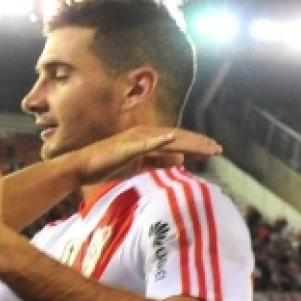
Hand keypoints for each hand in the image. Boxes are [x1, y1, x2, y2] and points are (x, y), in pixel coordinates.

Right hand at [77, 127, 221, 184]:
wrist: (82, 166)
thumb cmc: (107, 166)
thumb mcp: (140, 165)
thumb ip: (158, 161)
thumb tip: (180, 159)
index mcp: (147, 138)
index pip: (177, 140)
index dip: (196, 144)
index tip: (213, 150)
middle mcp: (144, 134)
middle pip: (177, 137)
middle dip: (199, 143)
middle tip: (218, 149)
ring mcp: (135, 139)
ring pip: (167, 139)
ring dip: (188, 142)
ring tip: (206, 147)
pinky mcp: (126, 147)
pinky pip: (145, 144)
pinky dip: (158, 141)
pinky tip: (171, 138)